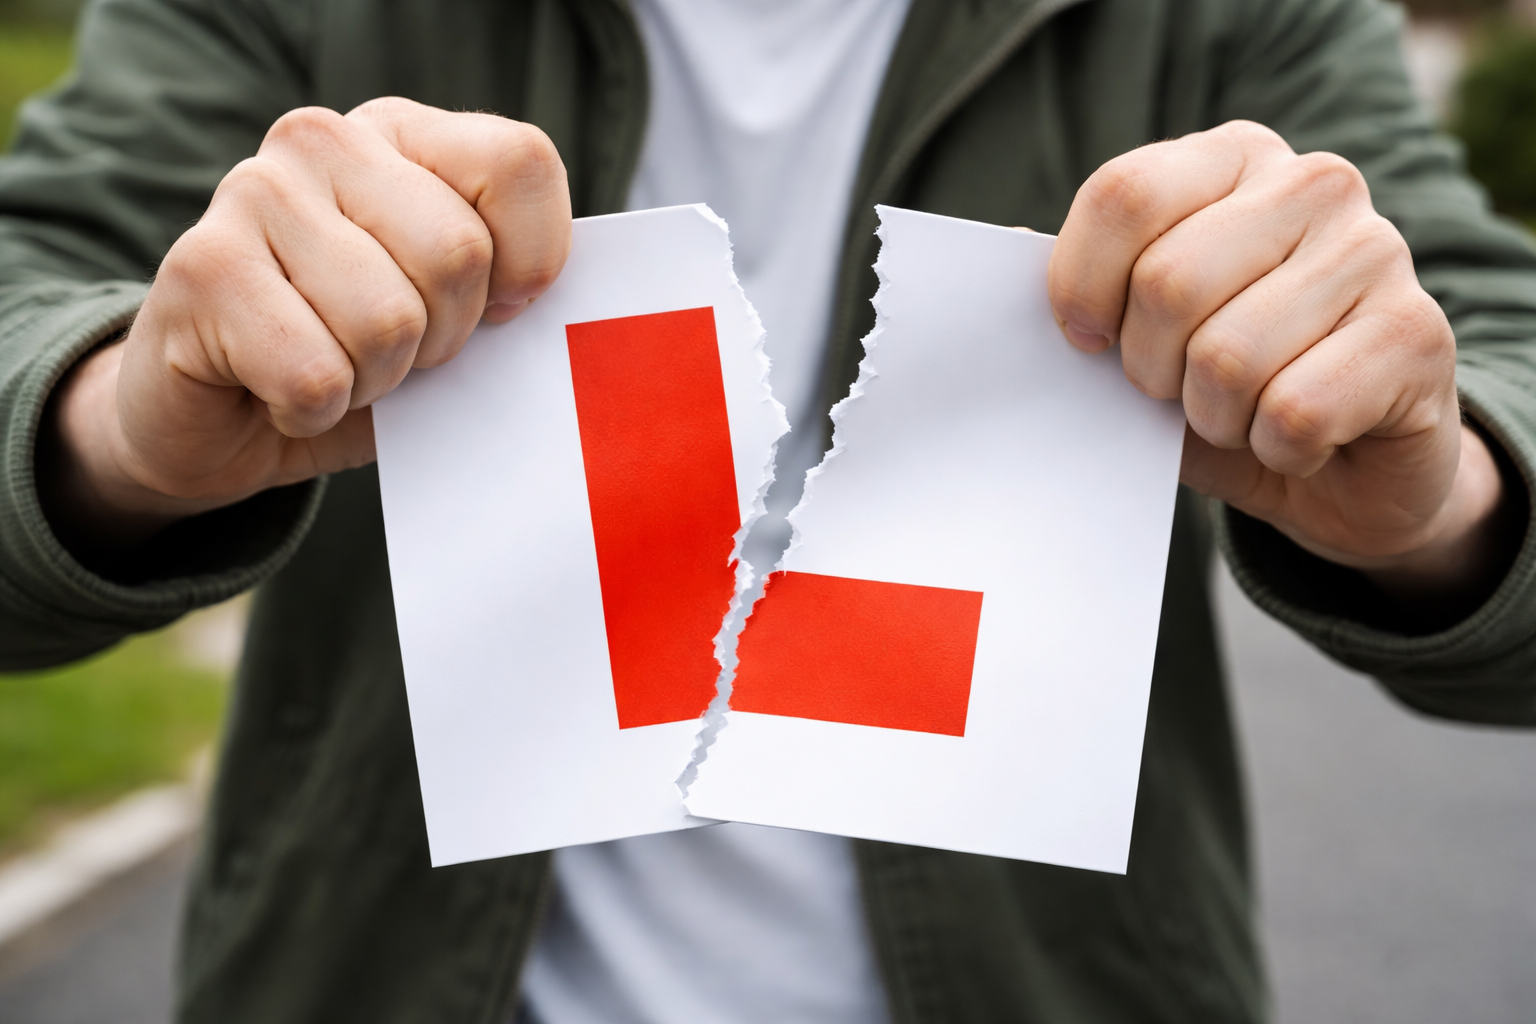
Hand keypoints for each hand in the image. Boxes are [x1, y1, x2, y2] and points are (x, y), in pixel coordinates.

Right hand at [41, 98, 570, 554]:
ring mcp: (253, 193)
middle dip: (444, 341)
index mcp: (402, 136)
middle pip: (459, 254)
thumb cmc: (352, 358)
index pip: (520, 163)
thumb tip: (552, 304)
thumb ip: (503, 288)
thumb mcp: (450, 318)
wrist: (214, 421)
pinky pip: (316, 374)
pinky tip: (280, 392)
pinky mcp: (201, 269)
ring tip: (334, 369)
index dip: (531, 263)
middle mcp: (324, 142)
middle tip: (394, 355)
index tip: (496, 313)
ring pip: (388, 322)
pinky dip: (315, 412)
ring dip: (375, 382)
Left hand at [1048, 120, 1512, 608]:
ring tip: (1244, 414)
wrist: (1346, 471)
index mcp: (1231, 160)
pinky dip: (1275, 451)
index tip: (1085, 342)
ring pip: (1228, 358)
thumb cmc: (1226, 393)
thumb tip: (1004, 254)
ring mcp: (1376, 250)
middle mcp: (1312, 184)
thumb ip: (1084, 297)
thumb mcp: (1140, 340)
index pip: (1123, 195)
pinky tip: (1301, 439)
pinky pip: (1292, 412)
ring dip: (1214, 419)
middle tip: (1179, 392)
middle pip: (1167, 282)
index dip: (1079, 286)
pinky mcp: (1417, 334)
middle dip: (1149, 372)